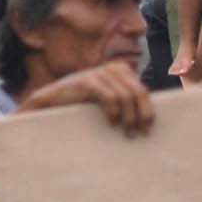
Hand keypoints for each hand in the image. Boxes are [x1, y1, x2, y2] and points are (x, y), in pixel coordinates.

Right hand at [24, 63, 154, 131]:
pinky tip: (112, 123)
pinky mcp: (88, 81)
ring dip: (129, 118)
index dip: (149, 110)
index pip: (143, 91)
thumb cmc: (83, 101)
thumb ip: (126, 99)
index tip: (149, 128)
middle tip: (140, 133)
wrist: (52, 99)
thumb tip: (148, 117)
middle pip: (139, 93)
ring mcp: (101, 72)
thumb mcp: (108, 97)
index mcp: (122, 70)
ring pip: (126, 97)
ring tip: (127, 132)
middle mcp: (114, 68)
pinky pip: (110, 97)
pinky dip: (114, 112)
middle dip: (142, 115)